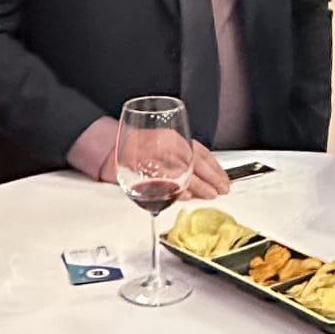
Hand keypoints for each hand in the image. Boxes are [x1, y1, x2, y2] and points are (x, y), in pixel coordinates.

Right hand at [96, 140, 229, 198]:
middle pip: (194, 161)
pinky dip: (175, 189)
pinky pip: (162, 180)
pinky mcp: (141, 169)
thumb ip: (182, 157)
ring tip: (209, 195)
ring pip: (181, 171)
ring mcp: (152, 157)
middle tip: (222, 189)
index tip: (224, 178)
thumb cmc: (138, 149)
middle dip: (211, 177)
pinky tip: (185, 195)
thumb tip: (205, 176)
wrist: (110, 149)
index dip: (215, 166)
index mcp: (172, 137)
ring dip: (197, 185)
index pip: (200, 151)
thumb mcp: (163, 146)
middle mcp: (164, 144)